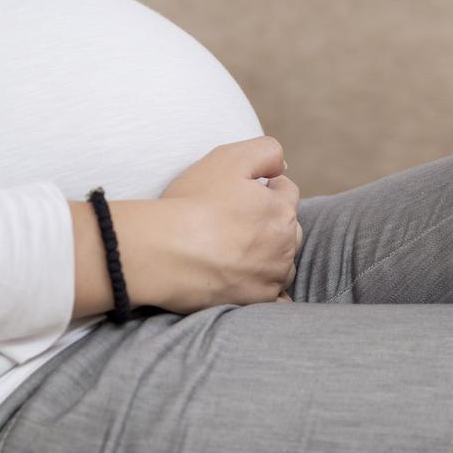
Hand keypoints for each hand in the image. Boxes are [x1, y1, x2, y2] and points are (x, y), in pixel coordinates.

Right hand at [150, 136, 302, 312]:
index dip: (264, 188)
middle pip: (288, 229)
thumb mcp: (229, 158)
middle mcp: (285, 244)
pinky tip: (251, 284)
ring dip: (269, 257)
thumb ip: (266, 152)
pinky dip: (269, 292)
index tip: (240, 194)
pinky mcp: (256, 300)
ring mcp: (272, 275)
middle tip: (235, 223)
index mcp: (281, 209)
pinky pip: (275, 299)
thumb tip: (281, 166)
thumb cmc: (193, 202)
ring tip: (236, 253)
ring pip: (282, 263)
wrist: (164, 251)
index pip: (286, 192)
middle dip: (270, 224)